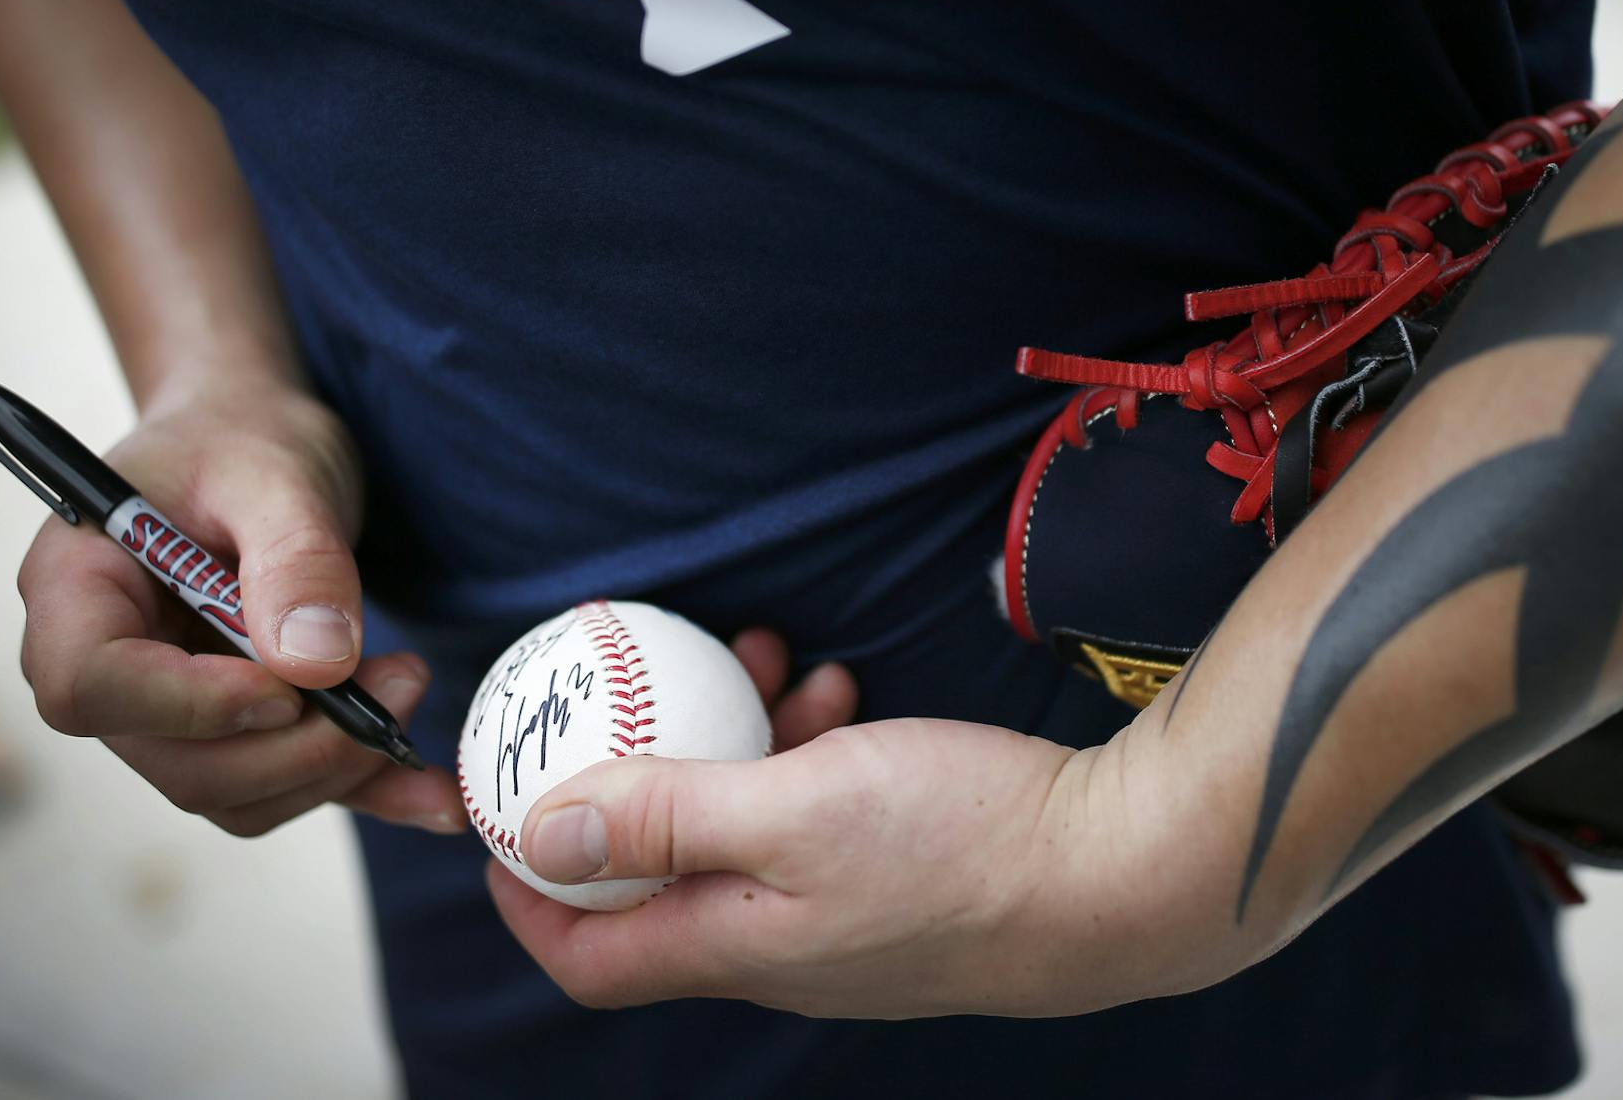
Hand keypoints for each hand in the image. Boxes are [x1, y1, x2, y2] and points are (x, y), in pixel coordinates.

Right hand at [15, 372, 464, 835]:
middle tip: (400, 683)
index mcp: (74, 587)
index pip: (90, 686)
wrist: (253, 440)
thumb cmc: (242, 438)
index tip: (288, 686)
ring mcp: (162, 710)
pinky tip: (430, 792)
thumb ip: (295, 558)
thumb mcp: (277, 473)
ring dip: (333, 765)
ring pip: (233, 792)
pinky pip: (283, 787)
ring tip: (409, 684)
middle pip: (176, 763)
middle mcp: (105, 665)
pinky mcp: (228, 729)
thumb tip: (317, 663)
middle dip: (297, 747)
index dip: (189, 705)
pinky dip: (359, 791)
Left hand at [487, 681, 1243, 1017]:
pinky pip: (818, 818)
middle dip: (640, 782)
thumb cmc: (961, 844)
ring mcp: (845, 918)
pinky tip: (844, 690)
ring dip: (734, 749)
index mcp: (736, 946)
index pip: (587, 956)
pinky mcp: (900, 880)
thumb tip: (538, 834)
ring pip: (747, 834)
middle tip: (642, 696)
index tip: (503, 809)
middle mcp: (781, 949)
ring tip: (770, 666)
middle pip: (663, 880)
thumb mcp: (793, 809)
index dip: (526, 891)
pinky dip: (809, 754)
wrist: (1119, 870)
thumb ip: (665, 819)